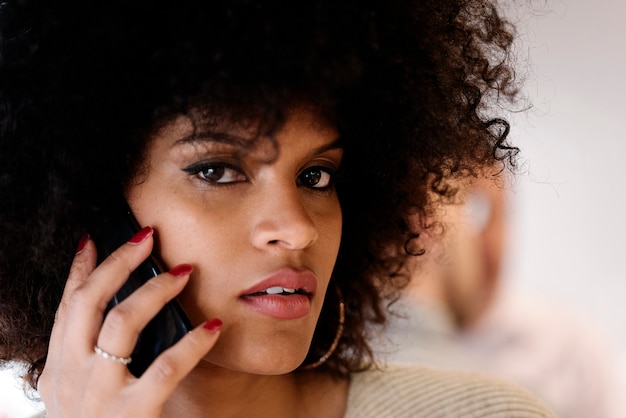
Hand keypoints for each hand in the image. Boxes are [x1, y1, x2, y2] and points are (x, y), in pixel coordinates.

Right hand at [38, 228, 220, 417]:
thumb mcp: (81, 392)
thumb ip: (90, 352)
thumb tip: (113, 305)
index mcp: (59, 370)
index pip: (67, 306)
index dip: (82, 268)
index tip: (96, 236)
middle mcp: (72, 379)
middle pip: (89, 302)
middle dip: (118, 262)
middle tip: (148, 237)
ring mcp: (100, 396)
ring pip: (123, 322)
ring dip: (155, 290)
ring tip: (184, 272)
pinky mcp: (134, 414)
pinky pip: (167, 366)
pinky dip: (194, 341)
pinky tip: (215, 325)